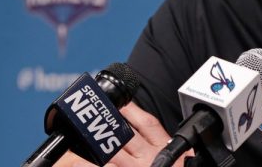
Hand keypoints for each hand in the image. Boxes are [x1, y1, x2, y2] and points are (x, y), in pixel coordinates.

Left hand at [61, 102, 191, 166]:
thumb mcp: (185, 161)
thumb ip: (176, 151)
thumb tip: (176, 143)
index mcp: (165, 150)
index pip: (147, 124)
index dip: (133, 110)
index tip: (121, 101)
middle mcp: (149, 159)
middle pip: (126, 135)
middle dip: (109, 122)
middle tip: (93, 111)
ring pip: (111, 153)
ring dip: (94, 144)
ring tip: (78, 134)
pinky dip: (89, 165)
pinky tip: (76, 162)